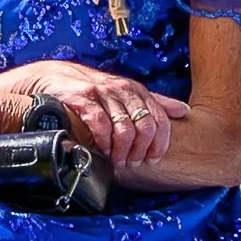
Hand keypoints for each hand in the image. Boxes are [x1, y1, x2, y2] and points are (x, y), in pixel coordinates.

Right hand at [5, 60, 189, 168]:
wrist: (57, 77)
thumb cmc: (95, 90)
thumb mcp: (127, 94)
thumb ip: (155, 102)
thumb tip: (184, 111)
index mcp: (138, 91)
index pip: (160, 119)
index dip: (160, 143)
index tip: (153, 159)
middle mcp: (124, 90)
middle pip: (145, 126)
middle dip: (141, 150)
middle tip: (133, 163)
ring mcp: (104, 94)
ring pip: (125, 128)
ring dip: (122, 151)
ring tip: (117, 161)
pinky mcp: (84, 99)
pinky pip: (101, 125)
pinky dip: (103, 143)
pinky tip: (101, 151)